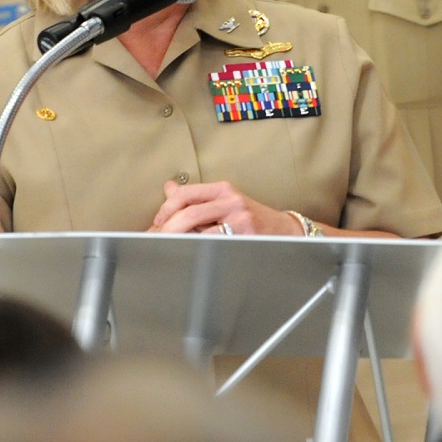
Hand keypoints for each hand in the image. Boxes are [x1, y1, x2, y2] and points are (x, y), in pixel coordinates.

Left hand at [148, 180, 303, 235]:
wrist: (285, 232)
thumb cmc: (251, 219)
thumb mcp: (225, 201)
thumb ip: (197, 197)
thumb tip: (169, 188)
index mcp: (223, 189)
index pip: (186, 193)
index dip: (166, 208)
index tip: (157, 222)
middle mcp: (231, 200)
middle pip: (189, 212)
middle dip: (168, 228)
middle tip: (156, 239)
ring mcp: (240, 218)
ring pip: (200, 229)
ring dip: (180, 240)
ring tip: (169, 247)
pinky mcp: (246, 235)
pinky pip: (215, 243)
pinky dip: (199, 249)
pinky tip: (192, 253)